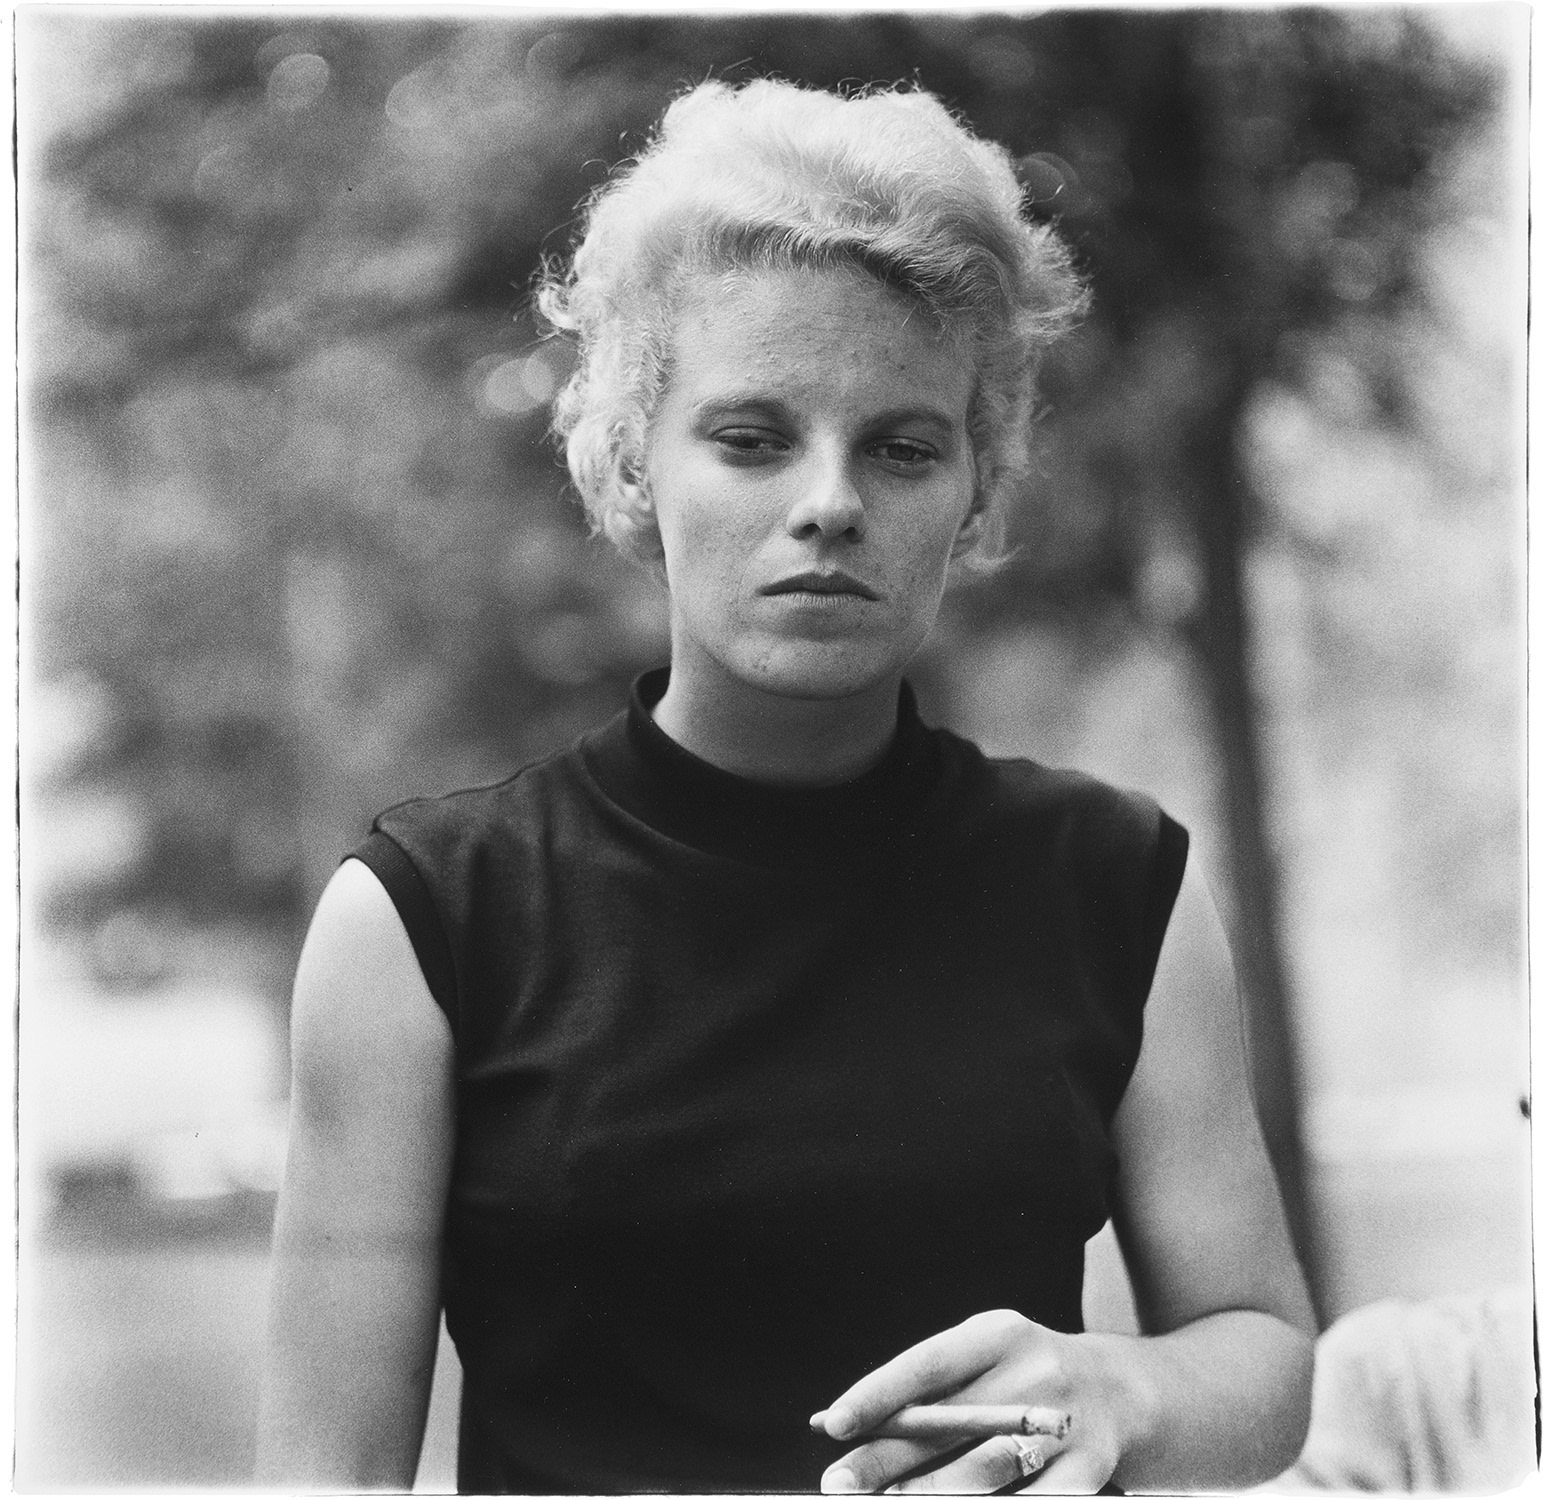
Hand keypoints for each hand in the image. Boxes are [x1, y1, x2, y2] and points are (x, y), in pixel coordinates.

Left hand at [811, 1310, 1124, 1493]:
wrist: (1117, 1391)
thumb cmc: (1022, 1376)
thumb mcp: (979, 1362)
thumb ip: (917, 1391)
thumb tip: (832, 1423)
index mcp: (999, 1334)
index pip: (928, 1363)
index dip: (879, 1393)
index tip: (833, 1424)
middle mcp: (1034, 1371)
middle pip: (949, 1424)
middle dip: (887, 1461)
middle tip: (839, 1485)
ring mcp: (1065, 1423)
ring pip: (987, 1469)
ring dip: (931, 1495)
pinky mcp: (1090, 1469)